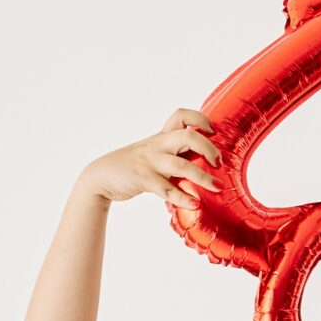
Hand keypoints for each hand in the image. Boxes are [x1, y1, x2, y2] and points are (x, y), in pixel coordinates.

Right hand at [77, 109, 220, 211]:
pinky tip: (194, 204)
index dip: (200, 119)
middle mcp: (158, 145)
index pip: (181, 116)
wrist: (101, 176)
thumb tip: (203, 163)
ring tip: (218, 187)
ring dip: (203, 177)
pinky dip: (182, 197)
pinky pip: (166, 188)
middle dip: (208, 148)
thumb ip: (174, 154)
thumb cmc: (133, 166)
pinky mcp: (143, 179)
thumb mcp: (153, 153)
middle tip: (219, 162)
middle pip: (187, 137)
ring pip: (181, 165)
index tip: (213, 131)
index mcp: (161, 137)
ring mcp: (150, 162)